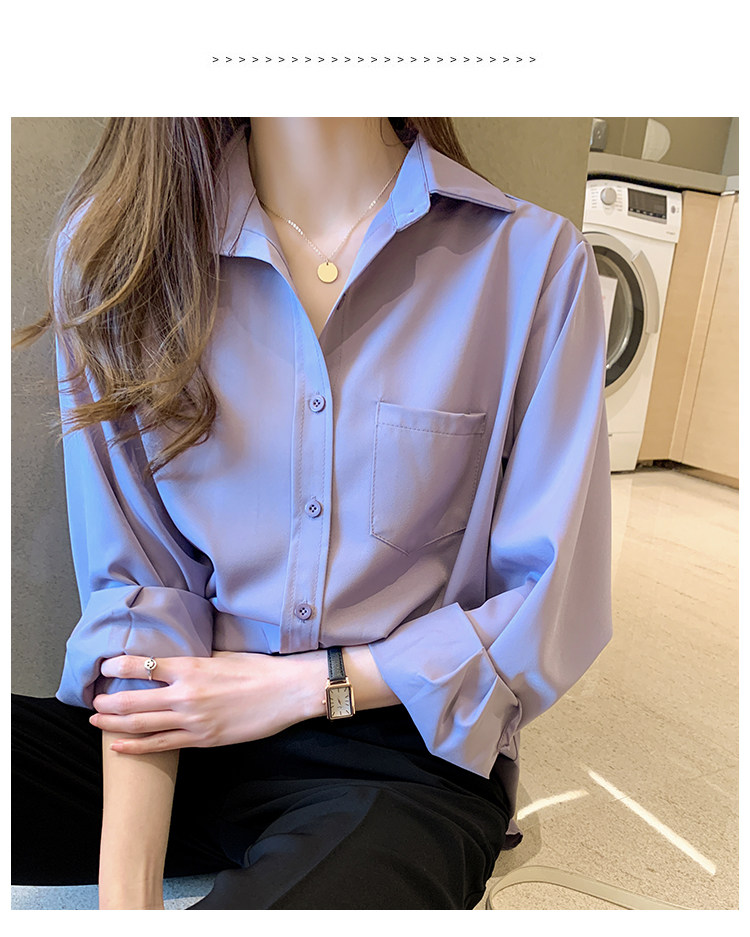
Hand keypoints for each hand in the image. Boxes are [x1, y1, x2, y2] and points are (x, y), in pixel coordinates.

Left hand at [89, 650, 327, 753]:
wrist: (286, 692)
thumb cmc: (258, 669)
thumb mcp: (222, 655)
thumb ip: (195, 661)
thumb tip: (174, 662)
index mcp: (191, 666)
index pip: (144, 666)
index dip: (118, 668)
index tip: (104, 669)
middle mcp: (186, 693)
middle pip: (134, 700)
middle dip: (108, 702)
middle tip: (93, 701)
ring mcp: (193, 719)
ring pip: (142, 724)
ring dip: (114, 724)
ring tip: (96, 722)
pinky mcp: (203, 738)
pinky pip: (162, 744)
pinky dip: (136, 747)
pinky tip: (118, 747)